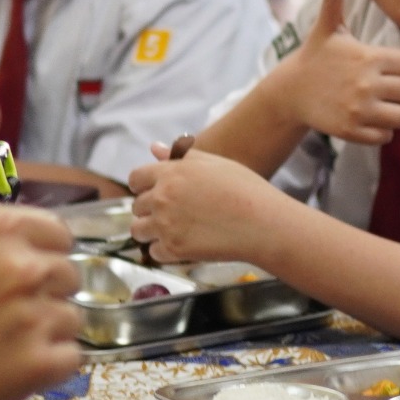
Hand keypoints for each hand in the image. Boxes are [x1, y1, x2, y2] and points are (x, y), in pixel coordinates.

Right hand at [0, 92, 80, 399]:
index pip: (57, 235)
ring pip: (71, 316)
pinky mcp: (39, 366)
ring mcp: (34, 319)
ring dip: (43, 327)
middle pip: (68, 275)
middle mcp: (24, 267)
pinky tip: (8, 361)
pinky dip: (48, 363)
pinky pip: (72, 357)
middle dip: (38, 290)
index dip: (32, 253)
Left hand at [127, 145, 291, 264]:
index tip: (151, 193)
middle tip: (172, 214)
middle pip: (137, 206)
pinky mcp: (174, 249)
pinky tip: (183, 245)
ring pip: (139, 230)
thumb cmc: (245, 189)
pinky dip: (165, 251)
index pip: (136, 178)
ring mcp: (166, 224)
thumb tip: (154, 148)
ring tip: (173, 231)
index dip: (142, 186)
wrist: (262, 222)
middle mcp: (162, 197)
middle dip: (149, 210)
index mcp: (170, 173)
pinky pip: (154, 252)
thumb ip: (181, 156)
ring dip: (151, 232)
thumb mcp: (214, 163)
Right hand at [267, 0, 399, 143]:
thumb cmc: (317, 56)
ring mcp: (360, 110)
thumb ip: (336, 0)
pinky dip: (382, 130)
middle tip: (391, 87)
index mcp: (369, 57)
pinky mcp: (352, 131)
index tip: (397, 68)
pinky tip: (369, 119)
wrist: (290, 91)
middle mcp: (367, 85)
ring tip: (383, 104)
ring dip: (397, 112)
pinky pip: (387, 137)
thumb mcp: (328, 28)